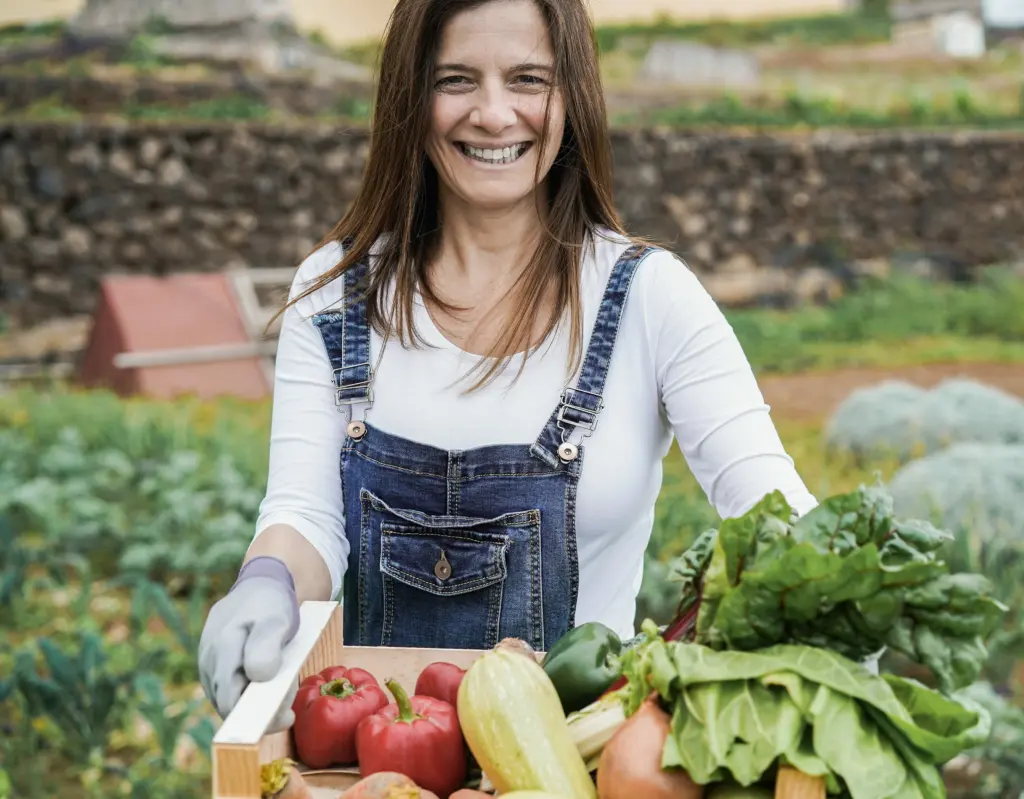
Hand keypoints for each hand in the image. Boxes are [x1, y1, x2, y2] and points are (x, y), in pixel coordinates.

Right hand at [198, 558, 300, 731]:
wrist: (257, 589)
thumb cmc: (270, 605)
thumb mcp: (277, 619)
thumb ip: (267, 645)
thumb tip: (259, 676)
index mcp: (224, 646)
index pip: (231, 700)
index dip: (257, 717)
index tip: (285, 716)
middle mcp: (209, 659)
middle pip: (229, 705)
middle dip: (261, 712)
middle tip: (290, 706)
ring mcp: (206, 665)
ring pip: (227, 700)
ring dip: (256, 704)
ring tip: (283, 690)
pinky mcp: (211, 670)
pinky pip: (228, 692)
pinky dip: (249, 695)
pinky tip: (270, 686)